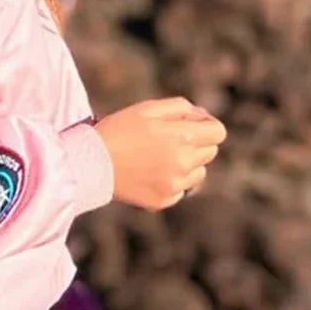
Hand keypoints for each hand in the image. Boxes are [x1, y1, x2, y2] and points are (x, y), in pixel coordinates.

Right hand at [95, 96, 226, 210]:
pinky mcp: (162, 202)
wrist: (92, 162)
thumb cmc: (121, 129)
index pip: (218, 133)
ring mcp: (173, 186)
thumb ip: (183, 108)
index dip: (207, 126)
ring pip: (198, 173)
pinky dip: (173, 183)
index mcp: (183, 137)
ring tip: (161, 157)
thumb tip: (202, 117)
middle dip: (197, 143)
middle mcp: (183, 164)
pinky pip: (180, 191)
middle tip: (171, 138)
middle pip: (210, 152)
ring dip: (188, 164)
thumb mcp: (151, 107)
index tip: (192, 125)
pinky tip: (152, 173)